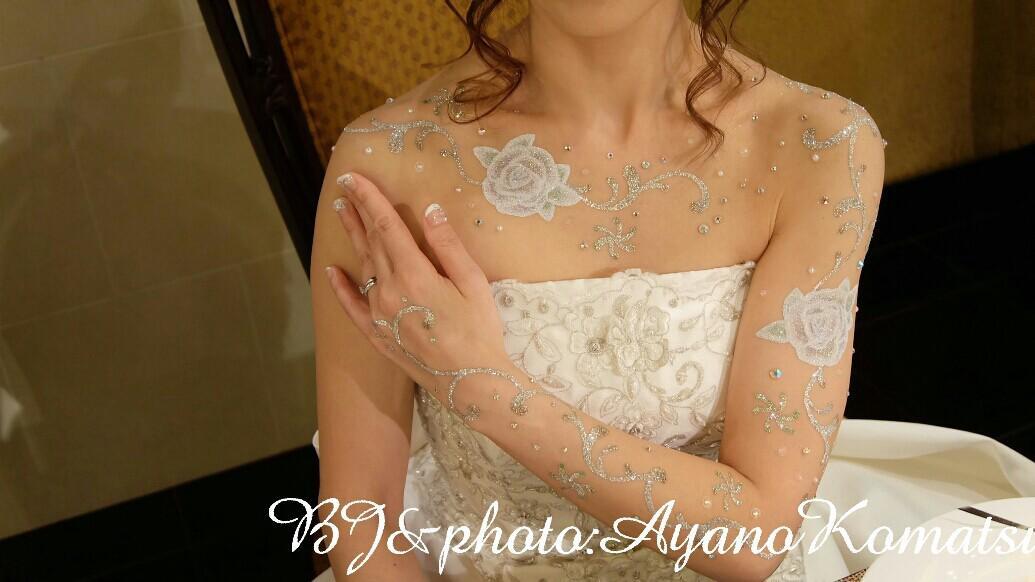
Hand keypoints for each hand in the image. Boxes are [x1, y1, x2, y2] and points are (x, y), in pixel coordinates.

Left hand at [323, 171, 522, 418]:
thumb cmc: (480, 331)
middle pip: (370, 242)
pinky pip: (352, 307)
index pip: (385, 226)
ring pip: (362, 267)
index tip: (353, 176)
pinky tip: (332, 271)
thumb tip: (429, 210)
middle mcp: (389, 291)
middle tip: (344, 187)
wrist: (472, 382)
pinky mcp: (378, 336)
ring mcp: (379, 315)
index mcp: (413, 274)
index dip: (369, 198)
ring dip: (352, 238)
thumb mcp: (473, 282)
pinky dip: (341, 288)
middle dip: (357, 211)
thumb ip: (448, 245)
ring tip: (342, 213)